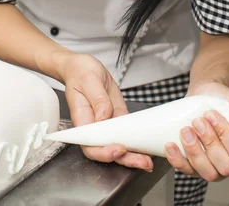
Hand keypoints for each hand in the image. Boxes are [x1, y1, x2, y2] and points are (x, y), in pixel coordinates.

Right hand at [60, 53, 152, 170]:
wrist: (83, 67)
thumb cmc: (81, 73)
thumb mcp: (89, 81)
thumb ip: (97, 99)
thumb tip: (104, 117)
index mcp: (82, 120)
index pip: (90, 145)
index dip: (104, 152)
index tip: (119, 150)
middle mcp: (94, 126)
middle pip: (107, 150)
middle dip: (125, 159)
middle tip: (142, 161)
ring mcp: (106, 123)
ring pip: (119, 145)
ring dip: (134, 154)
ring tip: (148, 160)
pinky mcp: (117, 117)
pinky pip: (126, 133)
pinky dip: (137, 141)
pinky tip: (147, 146)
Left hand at [164, 82, 228, 180]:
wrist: (205, 94)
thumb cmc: (223, 99)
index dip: (225, 135)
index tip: (212, 115)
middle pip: (226, 166)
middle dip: (209, 142)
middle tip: (198, 121)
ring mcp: (218, 167)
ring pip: (209, 173)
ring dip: (195, 151)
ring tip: (186, 130)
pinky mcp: (198, 167)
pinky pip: (189, 172)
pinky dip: (178, 160)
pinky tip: (171, 145)